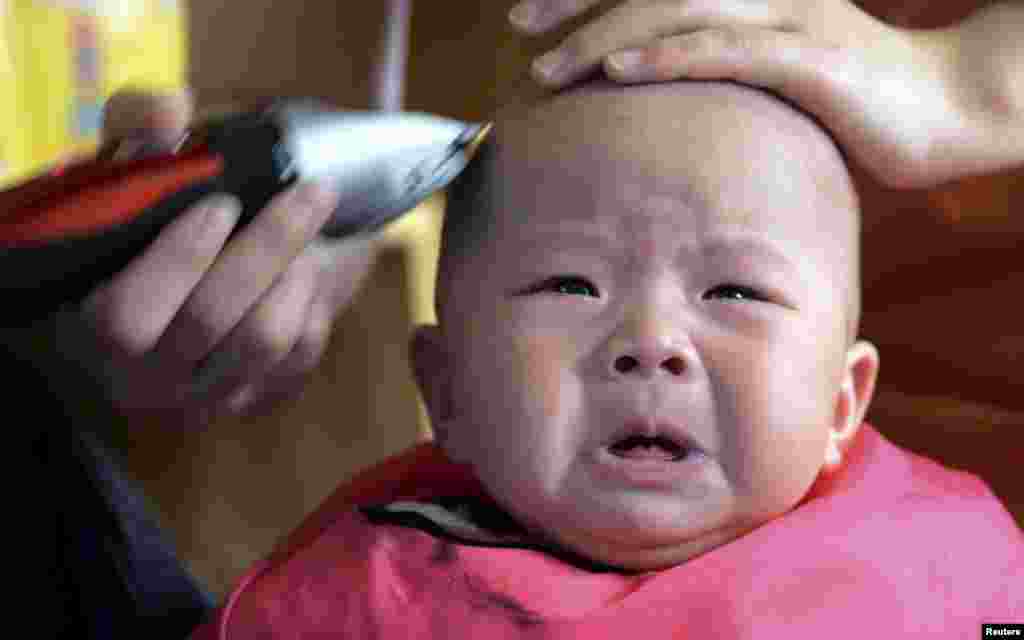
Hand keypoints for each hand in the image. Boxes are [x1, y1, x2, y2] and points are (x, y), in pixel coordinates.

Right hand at [51, 88, 378, 420]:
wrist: (214, 257)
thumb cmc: (160, 212)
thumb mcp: (136, 162)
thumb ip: (138, 128)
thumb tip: (169, 112)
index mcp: (92, 317)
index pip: (124, 317)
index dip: (176, 261)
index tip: (222, 204)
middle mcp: (144, 371)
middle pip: (208, 323)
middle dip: (264, 248)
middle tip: (309, 192)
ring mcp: (203, 391)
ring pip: (261, 341)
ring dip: (296, 273)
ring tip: (309, 227)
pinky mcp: (256, 394)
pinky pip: (300, 353)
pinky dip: (314, 301)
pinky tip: (304, 271)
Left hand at [508, 0, 1008, 188]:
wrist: (946, 107)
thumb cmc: (854, 100)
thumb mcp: (778, 75)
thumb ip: (721, 72)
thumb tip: (662, 96)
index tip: (533, 11)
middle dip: (574, 1)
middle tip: (518, 24)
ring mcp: (788, 16)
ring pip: (675, 9)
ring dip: (602, 35)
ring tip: (547, 66)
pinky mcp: (811, 58)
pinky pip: (726, 49)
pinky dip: (666, 56)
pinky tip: (619, 69)